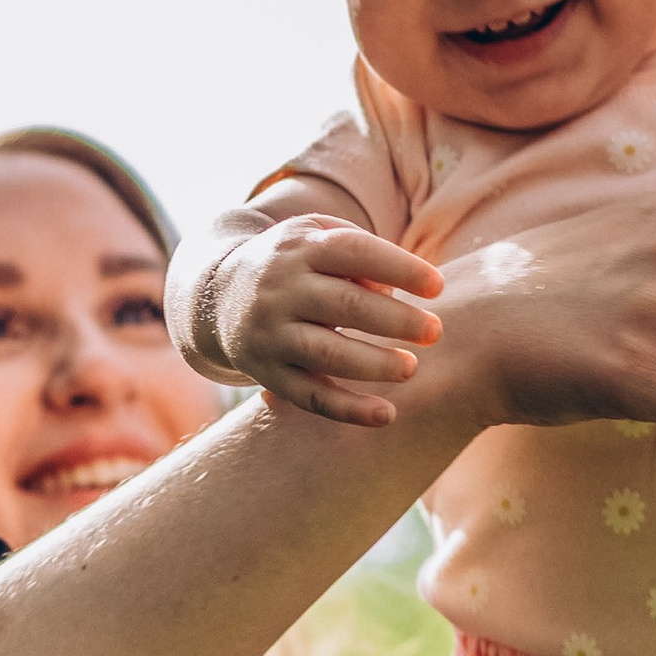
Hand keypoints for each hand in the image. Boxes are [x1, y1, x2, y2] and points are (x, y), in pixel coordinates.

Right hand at [196, 214, 444, 427]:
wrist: (216, 296)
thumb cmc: (293, 264)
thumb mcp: (317, 239)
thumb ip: (359, 253)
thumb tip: (393, 289)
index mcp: (299, 248)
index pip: (354, 252)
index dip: (401, 268)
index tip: (438, 287)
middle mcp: (280, 289)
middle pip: (345, 305)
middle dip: (397, 320)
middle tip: (435, 331)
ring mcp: (270, 334)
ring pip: (326, 354)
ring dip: (375, 365)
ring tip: (411, 367)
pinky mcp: (266, 374)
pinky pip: (310, 397)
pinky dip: (349, 410)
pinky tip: (386, 416)